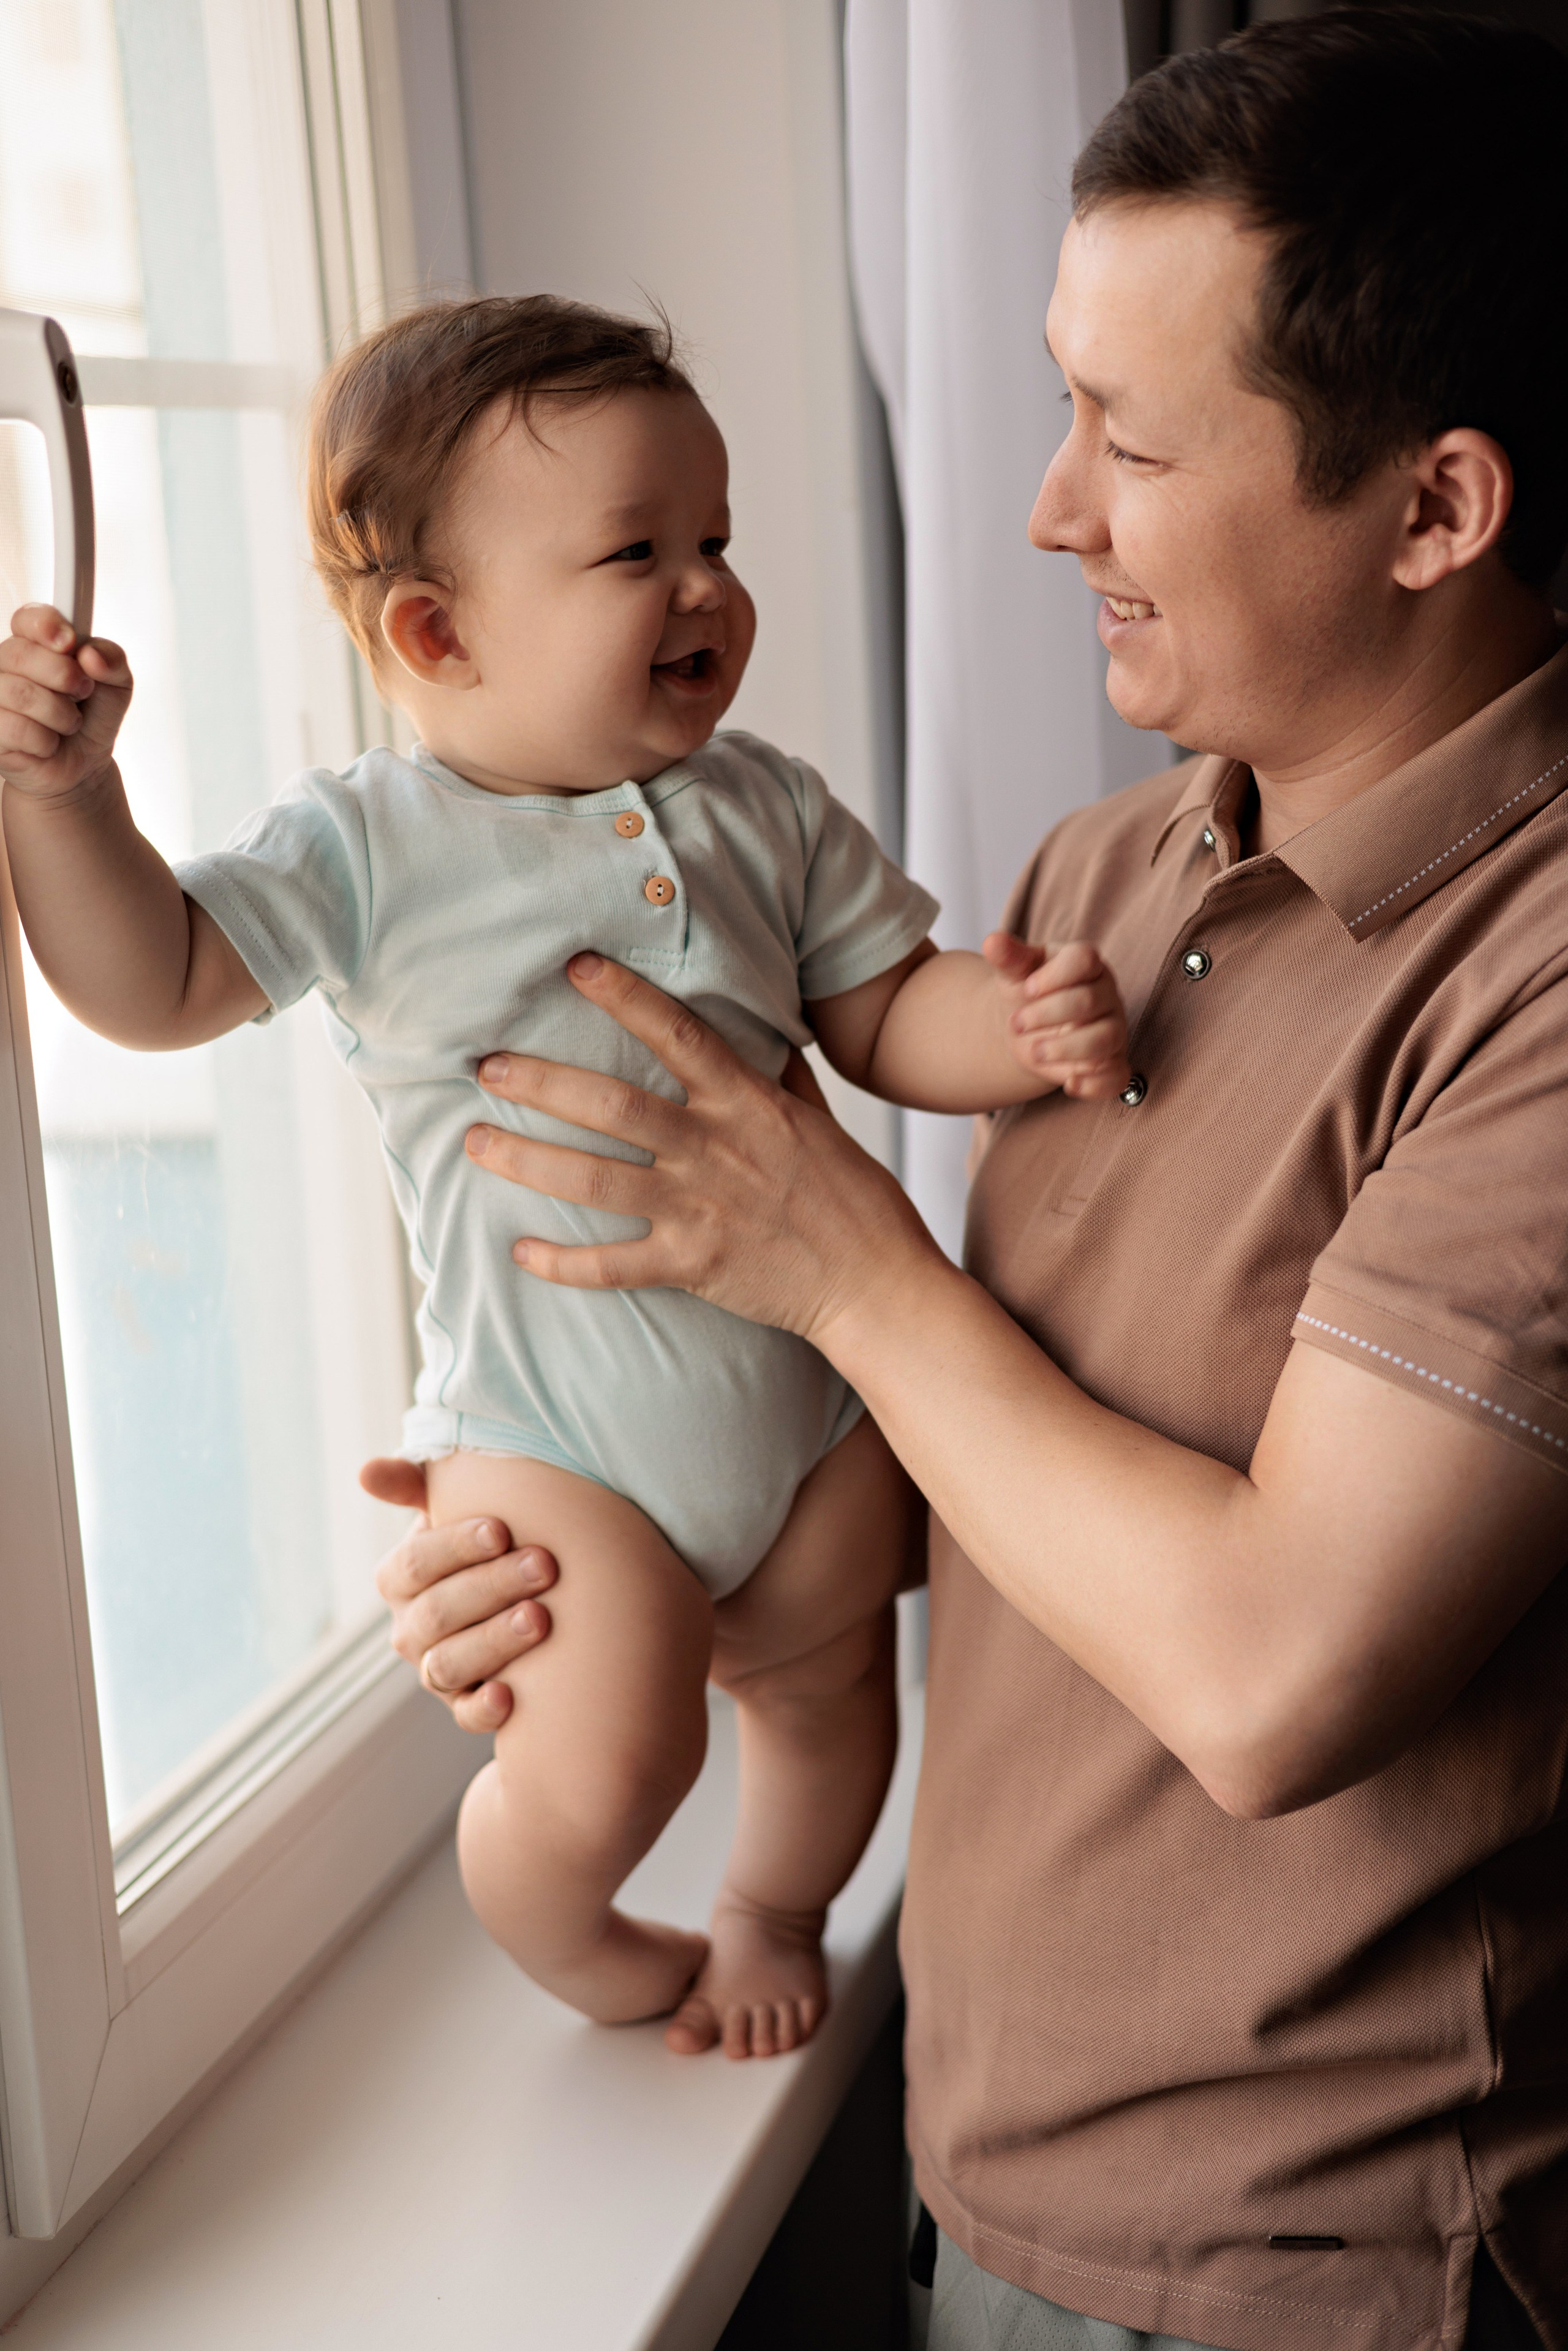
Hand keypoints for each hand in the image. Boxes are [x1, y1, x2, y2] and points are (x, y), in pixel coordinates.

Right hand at [0, 604, 132, 798]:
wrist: (84, 764)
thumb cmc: (93, 717)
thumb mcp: (117, 685)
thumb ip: (112, 659)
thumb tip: (90, 654)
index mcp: (34, 643)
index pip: (27, 618)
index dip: (45, 625)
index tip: (69, 642)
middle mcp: (6, 664)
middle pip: (20, 654)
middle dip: (64, 677)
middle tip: (82, 693)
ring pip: (20, 694)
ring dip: (60, 714)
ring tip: (68, 722)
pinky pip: (16, 728)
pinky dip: (45, 741)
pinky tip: (49, 744)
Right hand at [361, 1457, 558, 1733]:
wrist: (523, 1593)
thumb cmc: (488, 1540)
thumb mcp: (453, 1507)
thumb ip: (417, 1484)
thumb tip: (366, 1471)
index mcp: (400, 1578)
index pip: (415, 1564)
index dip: (456, 1546)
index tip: (501, 1529)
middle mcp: (409, 1628)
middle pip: (437, 1613)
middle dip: (492, 1587)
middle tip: (544, 1565)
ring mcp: (434, 1670)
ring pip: (448, 1664)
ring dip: (494, 1642)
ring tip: (541, 1618)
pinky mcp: (463, 1705)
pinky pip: (466, 1716)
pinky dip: (484, 1709)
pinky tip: (511, 1696)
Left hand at [465, 952, 944, 1346]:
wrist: (877, 1284)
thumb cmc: (854, 1199)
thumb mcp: (819, 1121)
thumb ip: (778, 1077)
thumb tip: (756, 1032)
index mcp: (748, 1104)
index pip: (680, 1035)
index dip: (625, 997)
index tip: (576, 966)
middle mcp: (716, 1150)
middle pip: (612, 1107)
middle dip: (540, 1082)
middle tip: (485, 1065)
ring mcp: (699, 1210)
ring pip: (593, 1180)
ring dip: (526, 1160)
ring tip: (475, 1141)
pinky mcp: (691, 1267)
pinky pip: (611, 1267)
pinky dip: (561, 1263)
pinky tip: (519, 1253)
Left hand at [982, 932, 1130, 1098]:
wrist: (1030, 1027)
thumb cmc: (1027, 991)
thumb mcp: (1014, 972)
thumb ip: (1008, 957)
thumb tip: (992, 941)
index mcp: (1085, 963)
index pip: (1085, 959)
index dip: (1054, 976)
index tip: (1027, 989)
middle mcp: (1106, 994)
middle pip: (1089, 1002)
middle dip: (1047, 1014)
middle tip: (1017, 1023)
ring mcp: (1112, 1028)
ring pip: (1105, 1039)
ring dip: (1066, 1049)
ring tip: (1036, 1052)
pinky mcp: (1112, 1062)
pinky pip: (1117, 1076)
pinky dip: (1095, 1085)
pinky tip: (1069, 1084)